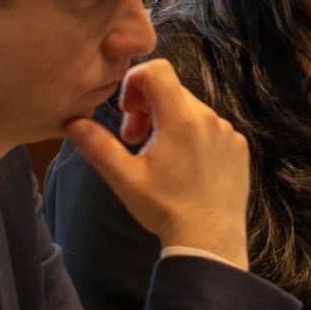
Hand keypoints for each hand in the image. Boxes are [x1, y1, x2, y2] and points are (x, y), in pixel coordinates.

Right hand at [64, 59, 249, 268]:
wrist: (209, 239)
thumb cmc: (165, 209)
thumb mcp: (125, 179)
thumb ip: (98, 146)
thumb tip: (72, 122)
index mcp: (182, 119)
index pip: (157, 70)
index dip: (134, 82)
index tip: (128, 112)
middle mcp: (209, 117)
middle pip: (172, 91)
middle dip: (148, 108)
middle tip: (136, 141)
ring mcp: (227, 131)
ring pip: (191, 109)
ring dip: (170, 123)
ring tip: (160, 158)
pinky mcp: (238, 145)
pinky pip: (211, 127)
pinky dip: (194, 136)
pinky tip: (185, 167)